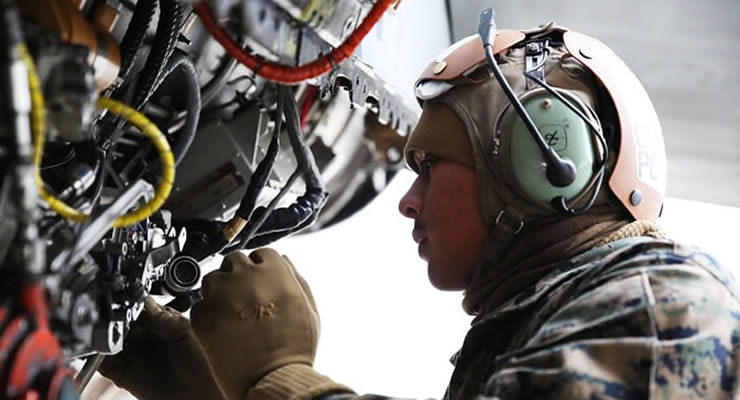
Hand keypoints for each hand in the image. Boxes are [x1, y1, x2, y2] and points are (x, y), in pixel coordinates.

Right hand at [98, 297, 224, 399]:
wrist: (198, 396)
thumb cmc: (202, 365)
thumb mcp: (185, 334)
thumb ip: (163, 318)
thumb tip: (144, 300)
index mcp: (160, 322)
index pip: (137, 306)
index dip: (129, 303)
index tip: (124, 300)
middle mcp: (143, 336)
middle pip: (119, 320)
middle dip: (114, 317)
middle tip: (115, 317)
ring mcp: (132, 354)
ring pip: (108, 339)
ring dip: (105, 334)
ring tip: (111, 332)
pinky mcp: (121, 373)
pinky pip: (103, 362)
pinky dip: (99, 355)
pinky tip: (106, 350)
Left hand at [191, 248, 319, 399]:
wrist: (273, 378)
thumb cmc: (295, 348)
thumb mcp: (309, 309)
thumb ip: (296, 278)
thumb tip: (284, 260)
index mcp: (274, 270)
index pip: (260, 254)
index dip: (260, 268)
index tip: (259, 282)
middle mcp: (245, 275)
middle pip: (233, 260)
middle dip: (237, 275)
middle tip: (243, 298)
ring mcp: (221, 293)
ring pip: (212, 279)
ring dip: (219, 291)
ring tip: (232, 315)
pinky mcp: (202, 314)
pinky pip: (199, 304)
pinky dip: (207, 314)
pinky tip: (222, 330)